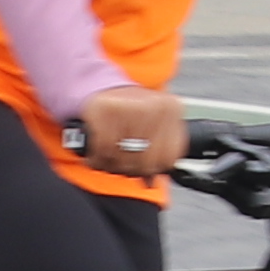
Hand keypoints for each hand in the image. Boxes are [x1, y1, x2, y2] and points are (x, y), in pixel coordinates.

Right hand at [69, 84, 187, 183]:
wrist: (106, 90)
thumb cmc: (132, 115)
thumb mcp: (156, 127)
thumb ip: (161, 153)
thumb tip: (150, 180)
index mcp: (172, 109)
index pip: (168, 158)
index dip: (154, 170)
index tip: (144, 169)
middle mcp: (154, 105)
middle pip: (146, 161)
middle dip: (132, 169)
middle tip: (124, 164)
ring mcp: (130, 104)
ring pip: (123, 157)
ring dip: (113, 165)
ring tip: (110, 159)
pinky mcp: (104, 108)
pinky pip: (103, 150)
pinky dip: (98, 159)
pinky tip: (99, 155)